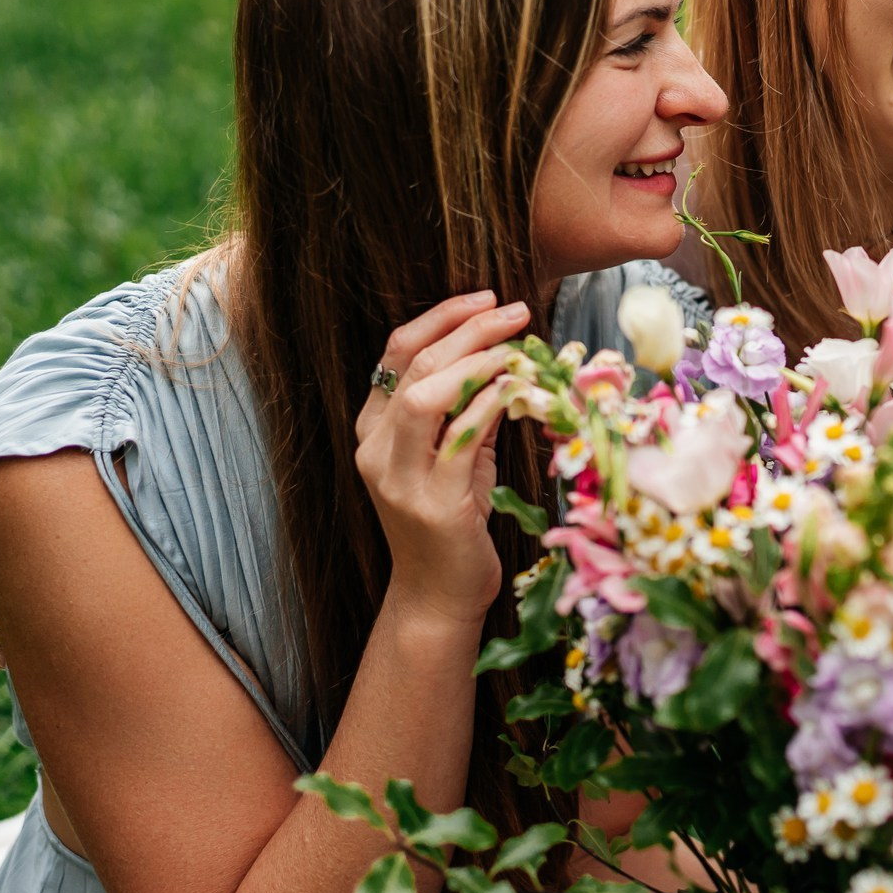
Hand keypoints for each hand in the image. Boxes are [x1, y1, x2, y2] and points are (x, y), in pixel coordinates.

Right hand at [354, 291, 530, 627]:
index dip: (440, 318)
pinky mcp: (432, 504)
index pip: (396, 354)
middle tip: (513, 308)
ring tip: (516, 343)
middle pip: (414, 366)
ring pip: (424, 397)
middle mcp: (376, 450)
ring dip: (475, 361)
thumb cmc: (452, 521)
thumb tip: (507, 356)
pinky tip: (518, 387)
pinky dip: (490, 404)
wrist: (438, 595)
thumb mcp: (458, 455)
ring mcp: (399, 478)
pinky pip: (460, 440)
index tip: (485, 297)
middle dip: (466, 328)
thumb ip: (469, 409)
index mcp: (373, 431)